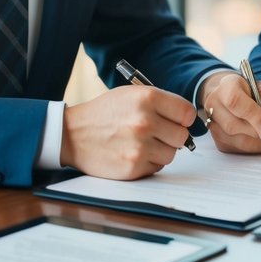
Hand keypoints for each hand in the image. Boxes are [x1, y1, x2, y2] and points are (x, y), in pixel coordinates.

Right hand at [59, 86, 195, 178]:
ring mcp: (139, 146)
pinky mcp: (133, 167)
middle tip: (158, 133)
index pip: (187, 113)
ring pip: (171, 154)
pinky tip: (133, 153)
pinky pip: (157, 167)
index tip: (177, 121)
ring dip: (161, 150)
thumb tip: (187, 119)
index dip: (183, 118)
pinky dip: (148, 162)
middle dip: (172, 135)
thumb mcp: (131, 95)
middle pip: (182, 136)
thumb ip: (160, 103)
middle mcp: (145, 121)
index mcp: (147, 98)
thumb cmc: (105, 113)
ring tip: (142, 143)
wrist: (73, 134)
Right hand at [198, 71, 260, 154]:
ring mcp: (211, 121)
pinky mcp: (216, 138)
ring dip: (254, 141)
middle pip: (233, 125)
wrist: (246, 100)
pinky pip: (234, 149)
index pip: (235, 101)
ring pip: (233, 140)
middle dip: (256, 131)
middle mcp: (214, 102)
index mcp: (228, 84)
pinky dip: (250, 147)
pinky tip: (254, 136)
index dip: (253, 118)